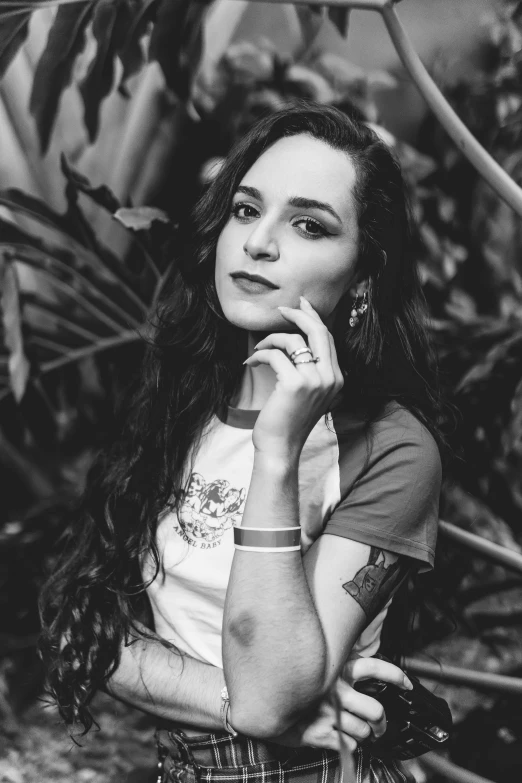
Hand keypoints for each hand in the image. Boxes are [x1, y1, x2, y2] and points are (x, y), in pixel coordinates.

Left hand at [244, 297, 343, 459]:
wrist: (281, 447)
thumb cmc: (289, 420)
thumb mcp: (308, 392)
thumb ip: (310, 369)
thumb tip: (297, 339)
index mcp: (337, 378)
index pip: (328, 339)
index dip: (314, 318)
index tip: (301, 305)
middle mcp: (331, 377)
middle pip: (318, 332)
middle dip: (298, 315)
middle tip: (280, 310)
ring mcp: (315, 380)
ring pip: (293, 341)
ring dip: (270, 340)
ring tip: (258, 350)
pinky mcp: (295, 384)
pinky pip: (276, 355)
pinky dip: (260, 355)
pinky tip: (251, 362)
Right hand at [270, 655, 412, 751]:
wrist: (263, 700)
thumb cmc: (294, 681)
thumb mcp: (317, 665)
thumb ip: (338, 666)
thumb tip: (361, 670)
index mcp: (338, 669)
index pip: (376, 668)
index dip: (397, 675)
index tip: (408, 684)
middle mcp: (335, 690)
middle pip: (376, 710)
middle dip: (382, 723)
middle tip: (379, 726)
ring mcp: (327, 713)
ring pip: (364, 731)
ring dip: (365, 735)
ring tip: (357, 733)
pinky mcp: (318, 733)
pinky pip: (348, 745)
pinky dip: (351, 745)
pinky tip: (343, 738)